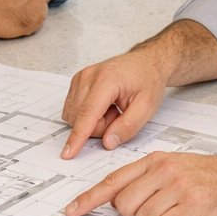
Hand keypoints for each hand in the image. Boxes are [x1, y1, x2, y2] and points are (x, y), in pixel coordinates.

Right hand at [60, 44, 173, 158]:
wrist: (146, 62)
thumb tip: (107, 142)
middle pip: (80, 117)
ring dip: (94, 121)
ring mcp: (81, 77)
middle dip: (99, 126)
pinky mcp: (77, 81)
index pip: (87, 113)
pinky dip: (88, 114)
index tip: (68, 152)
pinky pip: (74, 109)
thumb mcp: (147, 107)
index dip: (78, 136)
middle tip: (119, 116)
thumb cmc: (148, 80)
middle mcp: (89, 76)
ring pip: (74, 115)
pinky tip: (104, 106)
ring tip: (113, 110)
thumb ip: (128, 127)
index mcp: (107, 80)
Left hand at [64, 151, 216, 215]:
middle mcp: (163, 170)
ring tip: (179, 211)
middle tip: (161, 209)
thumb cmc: (211, 176)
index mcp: (155, 160)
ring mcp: (178, 187)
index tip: (72, 211)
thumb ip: (147, 179)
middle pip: (125, 206)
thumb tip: (119, 200)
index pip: (113, 181)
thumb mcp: (175, 167)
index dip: (90, 199)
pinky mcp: (193, 205)